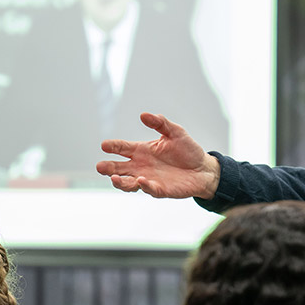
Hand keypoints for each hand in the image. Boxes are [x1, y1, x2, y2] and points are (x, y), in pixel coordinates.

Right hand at [96, 112, 221, 199]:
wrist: (203, 169)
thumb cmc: (188, 150)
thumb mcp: (175, 132)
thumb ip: (160, 123)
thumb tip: (144, 115)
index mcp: (142, 150)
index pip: (122, 148)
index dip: (113, 147)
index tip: (104, 145)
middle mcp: (141, 166)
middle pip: (119, 168)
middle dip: (108, 168)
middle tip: (100, 167)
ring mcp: (149, 179)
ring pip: (128, 183)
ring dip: (120, 182)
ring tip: (114, 178)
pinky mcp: (160, 190)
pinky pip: (149, 189)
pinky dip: (144, 186)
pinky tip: (141, 180)